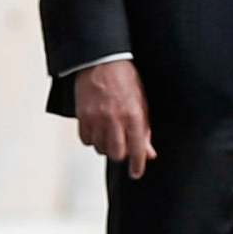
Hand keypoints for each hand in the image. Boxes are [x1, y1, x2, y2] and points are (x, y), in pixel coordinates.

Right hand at [75, 60, 155, 178]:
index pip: (137, 149)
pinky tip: (97, 131)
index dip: (137, 165)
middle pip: (116, 154)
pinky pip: (86, 139)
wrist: (101, 60)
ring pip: (100, 148)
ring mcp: (97, 118)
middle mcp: (115, 119)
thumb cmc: (124, 78)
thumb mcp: (142, 102)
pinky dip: (92, 139)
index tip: (136, 173)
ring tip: (109, 134)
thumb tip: (149, 152)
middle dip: (120, 154)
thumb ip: (145, 129)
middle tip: (122, 147)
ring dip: (106, 146)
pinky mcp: (83, 116)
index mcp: (133, 115)